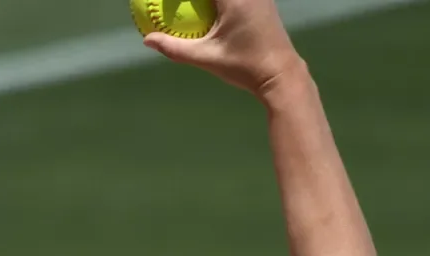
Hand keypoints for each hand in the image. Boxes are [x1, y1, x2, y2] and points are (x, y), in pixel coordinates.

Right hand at [142, 0, 304, 94]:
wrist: (281, 74)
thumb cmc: (244, 66)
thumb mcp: (207, 58)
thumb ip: (175, 47)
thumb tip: (147, 39)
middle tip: (172, 1)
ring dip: (206, 0)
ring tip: (189, 6)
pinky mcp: (262, 1)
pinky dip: (218, 1)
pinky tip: (206, 7)